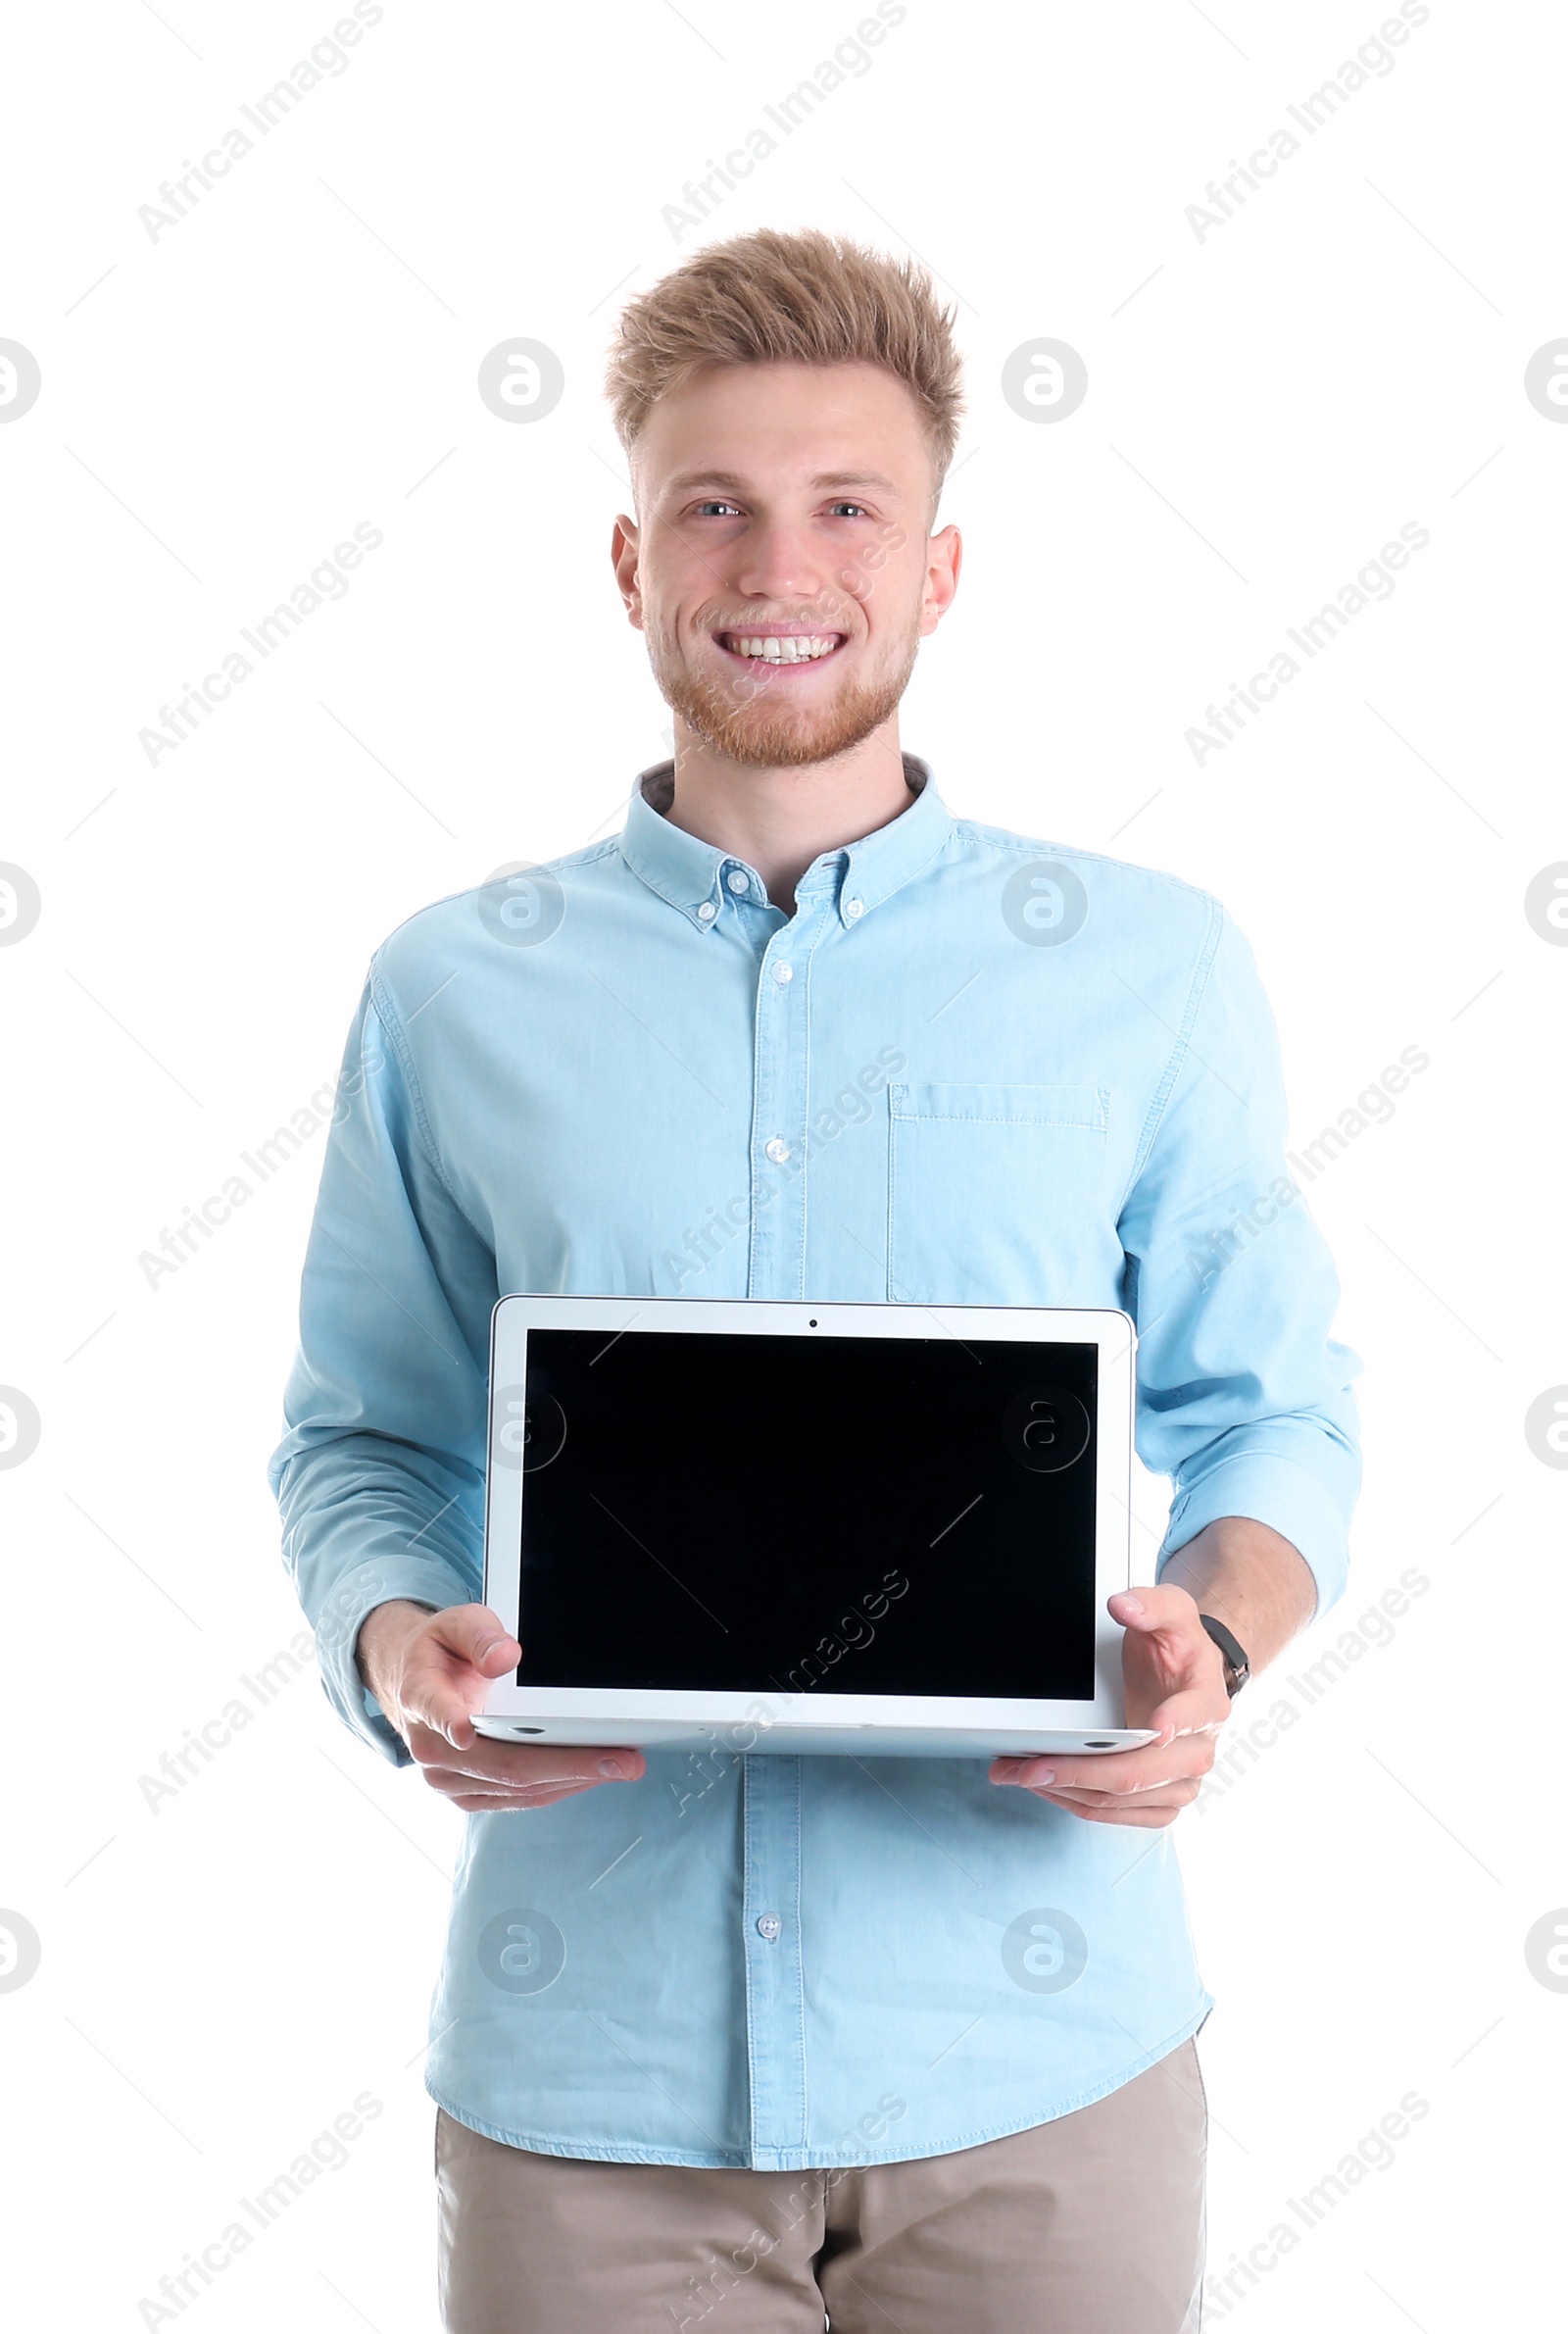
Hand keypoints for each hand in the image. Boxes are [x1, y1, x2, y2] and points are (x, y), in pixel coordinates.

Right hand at [355, 1599, 645, 1812]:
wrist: (420, 1684)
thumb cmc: (444, 1653)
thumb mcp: (458, 1624)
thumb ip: (480, 1636)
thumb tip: (505, 1657)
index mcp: (422, 1697)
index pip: (437, 1710)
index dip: (451, 1721)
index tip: (465, 1731)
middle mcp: (432, 1748)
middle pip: (502, 1764)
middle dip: (566, 1764)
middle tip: (618, 1759)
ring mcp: (450, 1778)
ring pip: (517, 1788)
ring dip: (573, 1780)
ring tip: (620, 1765)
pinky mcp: (470, 1794)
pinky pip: (520, 1797)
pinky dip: (561, 1786)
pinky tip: (592, 1773)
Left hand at [988, 1583, 1230, 1827]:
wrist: (1186, 1679)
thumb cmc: (1178, 1648)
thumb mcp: (1173, 1612)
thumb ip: (1151, 1605)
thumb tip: (1124, 1605)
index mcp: (1207, 1703)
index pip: (1194, 1716)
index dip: (1174, 1724)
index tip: (1153, 1728)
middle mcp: (1198, 1751)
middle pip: (1140, 1773)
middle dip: (1080, 1771)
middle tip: (1029, 1766)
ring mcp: (1180, 1782)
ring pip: (1121, 1800)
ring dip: (1067, 1791)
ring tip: (1019, 1774)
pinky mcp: (1160, 1800)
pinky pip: (1117, 1814)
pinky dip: (1078, 1803)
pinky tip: (1047, 1787)